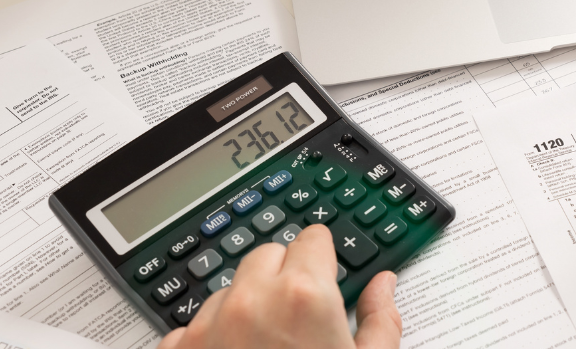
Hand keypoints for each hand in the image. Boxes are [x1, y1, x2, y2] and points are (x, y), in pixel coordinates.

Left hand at [158, 225, 401, 348]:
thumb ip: (380, 320)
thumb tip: (384, 286)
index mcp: (305, 297)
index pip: (312, 238)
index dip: (323, 257)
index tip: (327, 275)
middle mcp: (251, 302)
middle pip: (267, 255)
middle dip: (284, 275)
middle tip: (301, 316)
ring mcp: (206, 328)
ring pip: (229, 290)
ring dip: (246, 306)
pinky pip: (191, 327)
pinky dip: (211, 338)